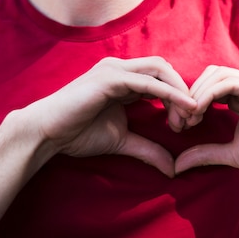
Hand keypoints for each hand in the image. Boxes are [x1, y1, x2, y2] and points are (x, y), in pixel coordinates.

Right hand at [22, 57, 195, 176]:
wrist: (46, 133)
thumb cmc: (77, 133)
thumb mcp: (123, 142)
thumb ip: (148, 150)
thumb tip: (173, 169)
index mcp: (125, 79)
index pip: (163, 79)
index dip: (180, 98)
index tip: (187, 125)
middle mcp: (121, 69)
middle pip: (167, 70)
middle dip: (184, 93)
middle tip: (192, 121)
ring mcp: (115, 70)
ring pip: (161, 70)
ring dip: (181, 92)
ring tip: (190, 116)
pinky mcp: (110, 78)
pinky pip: (148, 82)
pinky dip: (170, 93)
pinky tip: (185, 107)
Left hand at [175, 66, 238, 181]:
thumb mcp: (233, 154)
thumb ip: (207, 153)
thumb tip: (177, 165)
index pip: (208, 87)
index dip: (189, 103)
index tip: (178, 128)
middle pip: (209, 75)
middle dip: (188, 96)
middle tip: (178, 122)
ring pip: (216, 74)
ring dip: (196, 94)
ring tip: (188, 119)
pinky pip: (229, 82)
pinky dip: (209, 94)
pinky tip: (199, 112)